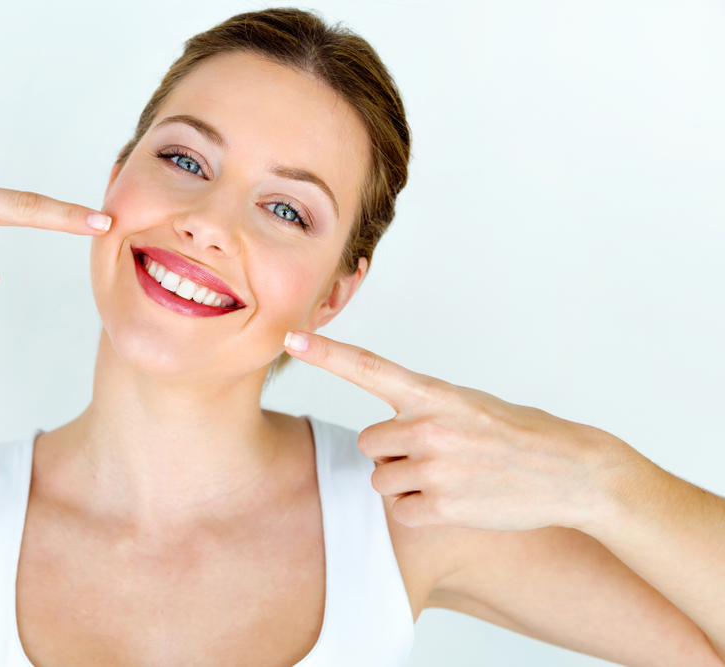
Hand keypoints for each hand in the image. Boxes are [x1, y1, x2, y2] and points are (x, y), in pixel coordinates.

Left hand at [284, 331, 633, 530]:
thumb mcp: (468, 404)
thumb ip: (422, 408)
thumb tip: (381, 431)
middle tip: (435, 454)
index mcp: (435, 393)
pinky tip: (456, 499)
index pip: (369, 368)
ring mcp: (436, 467)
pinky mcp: (444, 506)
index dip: (327, 353)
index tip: (291, 337)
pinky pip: (402, 510)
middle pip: (370, 443)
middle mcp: (430, 427)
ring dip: (406, 482)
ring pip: (382, 479)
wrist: (573, 471)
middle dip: (392, 452)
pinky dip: (421, 509)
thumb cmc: (517, 434)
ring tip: (451, 475)